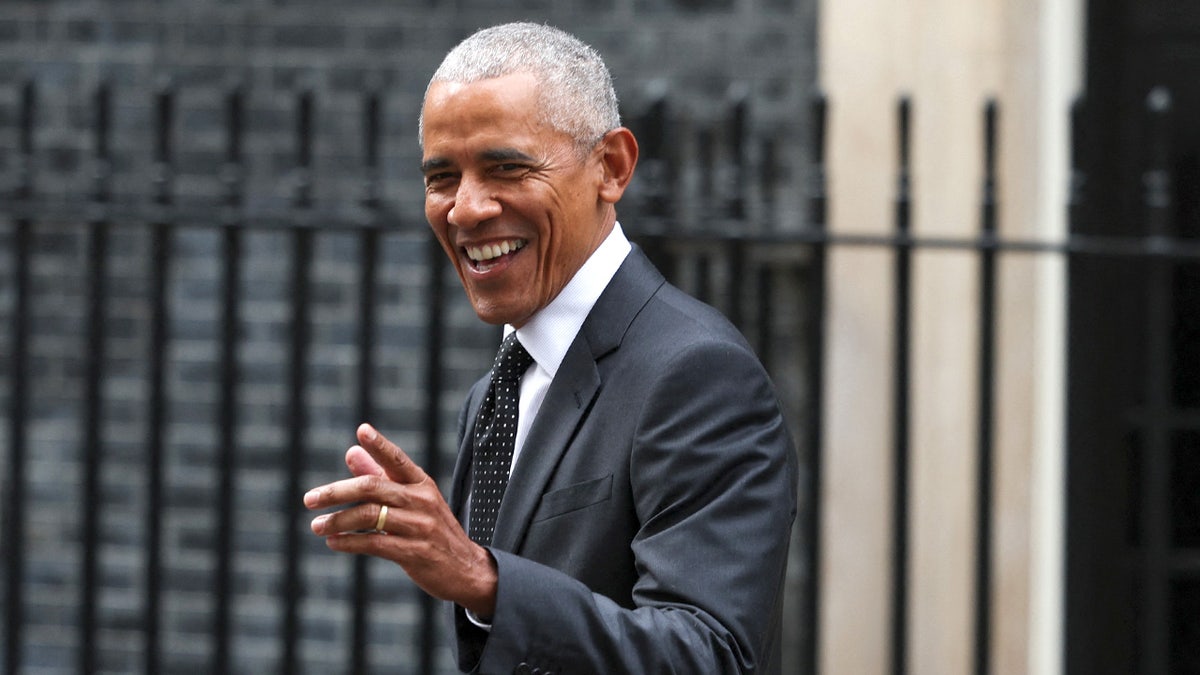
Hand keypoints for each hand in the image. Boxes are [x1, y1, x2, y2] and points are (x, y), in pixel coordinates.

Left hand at [304, 423, 497, 615]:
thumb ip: (381, 476)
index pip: (398, 460)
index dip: (380, 445)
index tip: (362, 430)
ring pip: (370, 516)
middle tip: (310, 499)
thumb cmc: (433, 530)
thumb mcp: (413, 500)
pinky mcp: (415, 553)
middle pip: (373, 488)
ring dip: (338, 520)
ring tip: (317, 525)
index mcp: (422, 484)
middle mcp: (422, 501)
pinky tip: (333, 542)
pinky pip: (375, 544)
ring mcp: (420, 527)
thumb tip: (351, 452)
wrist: (466, 569)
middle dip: (337, 492)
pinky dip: (349, 542)